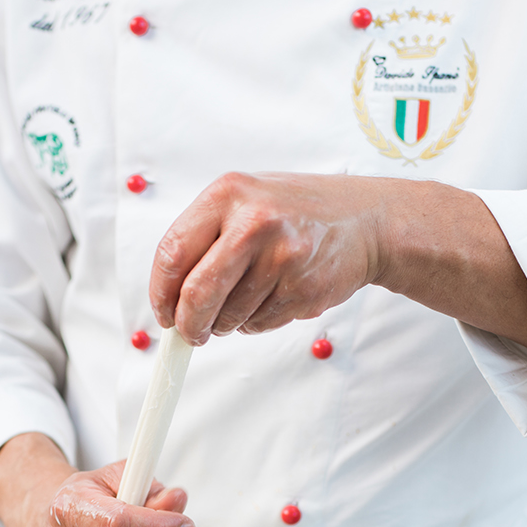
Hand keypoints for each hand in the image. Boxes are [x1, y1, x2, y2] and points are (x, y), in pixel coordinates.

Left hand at [150, 171, 379, 344]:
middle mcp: (254, 223)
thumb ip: (204, 239)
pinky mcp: (303, 290)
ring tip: (249, 296)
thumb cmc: (295, 212)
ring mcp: (282, 258)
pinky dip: (256, 322)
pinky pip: (259, 325)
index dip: (161, 293)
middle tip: (191, 332)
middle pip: (197, 294)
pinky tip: (275, 295)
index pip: (172, 253)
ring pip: (228, 316)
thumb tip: (169, 297)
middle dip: (188, 324)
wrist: (365, 220)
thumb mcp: (245, 201)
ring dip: (227, 322)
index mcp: (228, 194)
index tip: (164, 312)